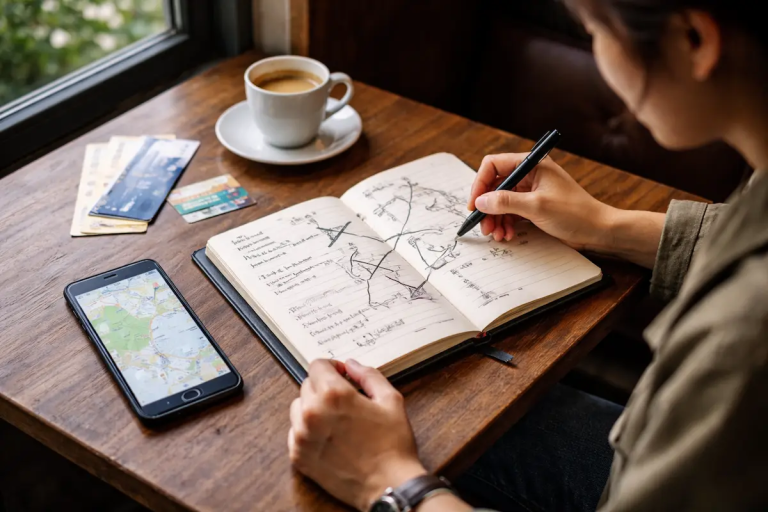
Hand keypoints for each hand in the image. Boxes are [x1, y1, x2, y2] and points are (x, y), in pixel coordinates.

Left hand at [288, 359, 427, 510]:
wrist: (389, 485)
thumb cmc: (393, 445)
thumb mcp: (390, 400)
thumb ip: (369, 375)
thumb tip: (351, 365)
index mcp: (334, 395)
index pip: (317, 366)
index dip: (332, 367)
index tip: (342, 375)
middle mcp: (312, 413)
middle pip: (307, 385)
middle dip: (324, 387)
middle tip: (344, 400)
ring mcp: (302, 436)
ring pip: (298, 407)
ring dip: (313, 407)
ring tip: (336, 419)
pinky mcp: (299, 457)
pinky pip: (296, 432)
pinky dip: (308, 430)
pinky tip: (328, 437)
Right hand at [467, 153, 615, 249]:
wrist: (599, 230)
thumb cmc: (575, 213)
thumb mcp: (537, 206)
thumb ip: (506, 202)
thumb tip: (481, 201)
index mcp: (532, 164)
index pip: (494, 165)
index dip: (480, 184)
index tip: (475, 204)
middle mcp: (530, 174)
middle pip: (495, 186)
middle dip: (487, 207)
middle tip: (484, 226)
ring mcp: (531, 191)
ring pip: (501, 201)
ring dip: (495, 218)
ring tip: (497, 235)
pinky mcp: (533, 206)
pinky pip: (510, 212)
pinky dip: (505, 223)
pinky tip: (507, 234)